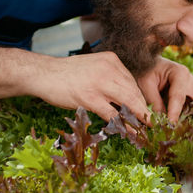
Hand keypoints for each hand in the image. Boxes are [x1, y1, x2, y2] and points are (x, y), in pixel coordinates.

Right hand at [26, 52, 150, 124]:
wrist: (43, 73)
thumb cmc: (66, 73)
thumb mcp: (93, 67)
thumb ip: (109, 78)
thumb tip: (123, 97)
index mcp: (111, 60)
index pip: (132, 81)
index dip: (139, 98)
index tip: (144, 110)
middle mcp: (109, 68)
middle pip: (134, 92)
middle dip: (143, 109)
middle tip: (149, 122)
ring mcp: (100, 83)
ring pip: (128, 102)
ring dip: (137, 118)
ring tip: (143, 129)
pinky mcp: (90, 97)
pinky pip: (113, 114)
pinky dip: (122, 124)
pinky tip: (127, 132)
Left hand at [136, 57, 192, 122]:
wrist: (145, 62)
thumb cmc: (145, 70)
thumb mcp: (145, 85)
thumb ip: (154, 103)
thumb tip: (160, 122)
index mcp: (179, 74)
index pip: (179, 97)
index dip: (175, 113)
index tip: (170, 126)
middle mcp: (190, 79)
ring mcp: (192, 86)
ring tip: (189, 130)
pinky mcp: (189, 93)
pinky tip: (185, 126)